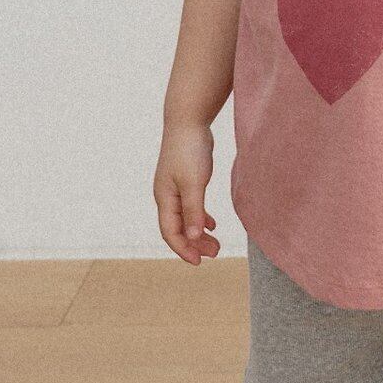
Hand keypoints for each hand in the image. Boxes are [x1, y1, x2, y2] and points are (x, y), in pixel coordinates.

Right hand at [154, 122, 222, 264]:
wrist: (188, 121)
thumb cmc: (189, 149)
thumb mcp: (194, 182)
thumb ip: (194, 210)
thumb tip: (194, 237)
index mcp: (164, 198)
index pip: (170, 232)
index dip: (183, 249)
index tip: (199, 262)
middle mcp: (166, 196)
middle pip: (177, 229)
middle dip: (194, 244)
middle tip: (215, 254)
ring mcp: (175, 188)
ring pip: (185, 219)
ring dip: (199, 233)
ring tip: (217, 245)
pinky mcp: (186, 180)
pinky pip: (191, 206)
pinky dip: (201, 218)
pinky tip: (213, 225)